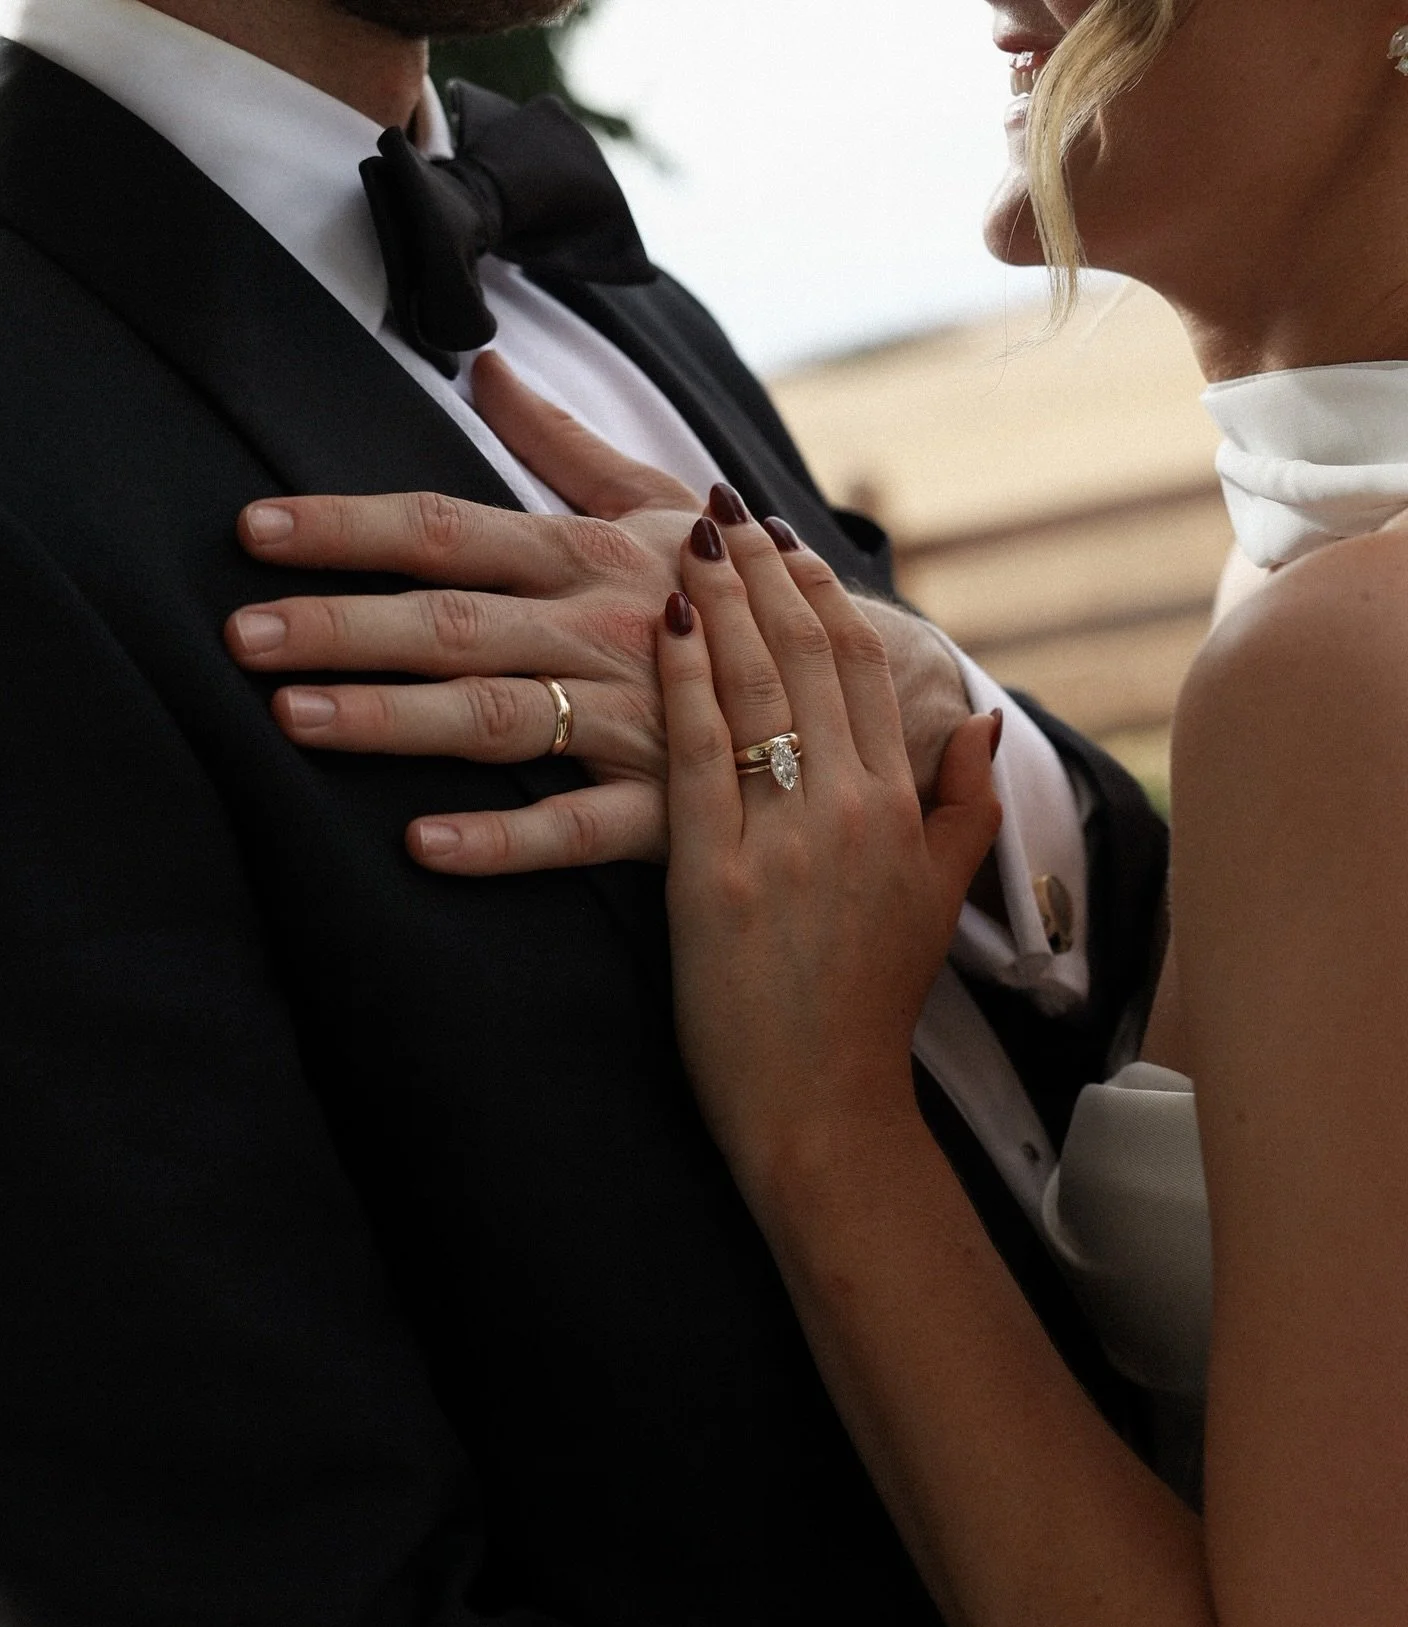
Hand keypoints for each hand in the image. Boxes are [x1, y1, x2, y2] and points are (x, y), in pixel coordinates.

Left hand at [225, 354, 972, 873]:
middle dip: (343, 623)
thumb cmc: (746, 592)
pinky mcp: (673, 809)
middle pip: (454, 619)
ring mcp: (639, 719)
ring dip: (393, 719)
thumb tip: (487, 368)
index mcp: (594, 556)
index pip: (451, 527)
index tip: (254, 531)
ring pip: (498, 714)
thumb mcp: (664, 507)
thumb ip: (567, 446)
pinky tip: (423, 847)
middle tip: (240, 634)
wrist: (876, 689)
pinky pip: (581, 828)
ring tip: (293, 719)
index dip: (349, 528)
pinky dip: (505, 840)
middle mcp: (607, 628)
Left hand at [658, 510, 1000, 1199]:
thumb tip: (980, 716)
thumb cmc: (868, 1005)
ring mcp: (780, 839)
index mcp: (898, 808)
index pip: (862, 669)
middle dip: (763, 572)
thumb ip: (964, 803)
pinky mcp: (712, 874)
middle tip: (724, 506)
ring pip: (752, 688)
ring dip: (720, 601)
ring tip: (690, 536)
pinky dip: (681, 679)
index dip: (823, 594)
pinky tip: (662, 622)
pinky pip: (697, 752)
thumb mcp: (938, 898)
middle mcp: (846, 809)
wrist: (820, 1103)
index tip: (787, 540)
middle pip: (804, 658)